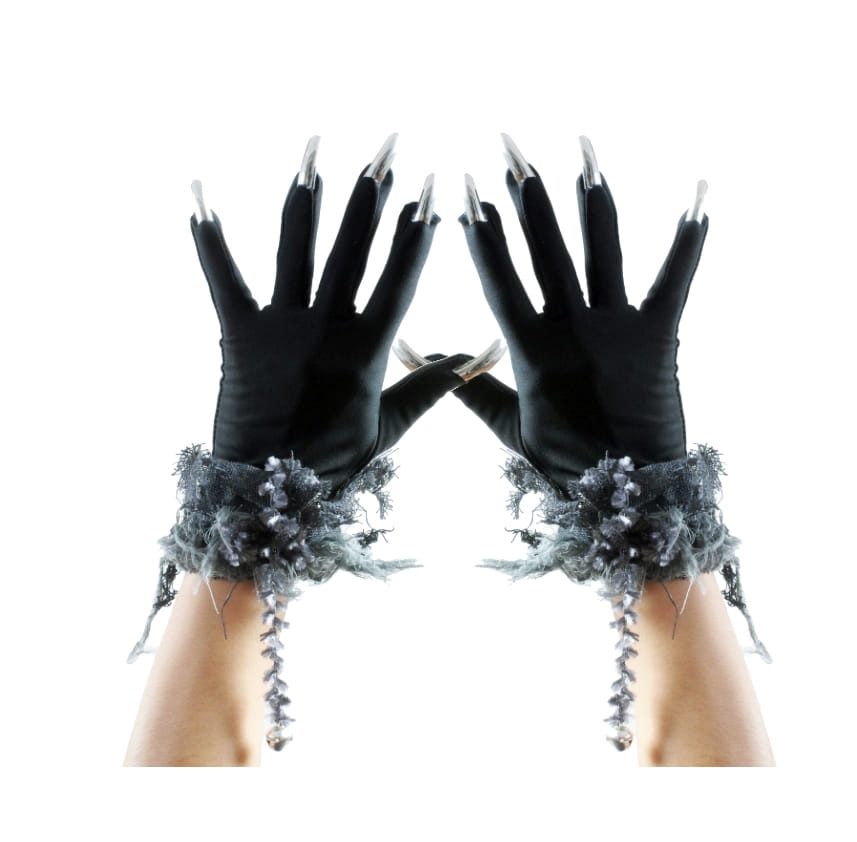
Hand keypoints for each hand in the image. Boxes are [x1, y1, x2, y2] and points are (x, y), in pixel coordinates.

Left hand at [191, 135, 470, 491]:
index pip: (400, 280)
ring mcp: (283, 330)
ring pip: (298, 250)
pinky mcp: (239, 336)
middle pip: (353, 251)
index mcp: (369, 352)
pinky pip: (223, 279)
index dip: (415, 236)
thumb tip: (471, 362)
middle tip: (386, 150)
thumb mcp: (388, 428)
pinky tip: (199, 196)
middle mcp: (328, 331)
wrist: (269, 491)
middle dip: (372, 197)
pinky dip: (210, 239)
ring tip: (315, 151)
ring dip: (306, 198)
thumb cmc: (331, 463)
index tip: (429, 195)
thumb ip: (429, 390)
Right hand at [453, 135, 708, 490]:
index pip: (499, 282)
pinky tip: (698, 201)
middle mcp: (569, 331)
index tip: (470, 197)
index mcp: (529, 352)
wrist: (625, 493)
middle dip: (527, 199)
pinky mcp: (658, 339)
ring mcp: (613, 331)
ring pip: (599, 252)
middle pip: (544, 253)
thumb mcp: (511, 429)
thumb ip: (473, 392)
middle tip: (512, 151)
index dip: (484, 239)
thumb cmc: (566, 464)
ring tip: (583, 154)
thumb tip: (431, 363)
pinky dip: (687, 244)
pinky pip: (674, 281)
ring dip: (592, 201)